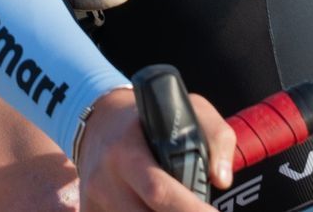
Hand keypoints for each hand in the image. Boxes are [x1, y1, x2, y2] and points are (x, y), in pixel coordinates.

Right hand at [74, 86, 236, 210]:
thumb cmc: (149, 119)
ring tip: (179, 204)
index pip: (158, 190)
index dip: (187, 209)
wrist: (100, 123)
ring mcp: (95, 199)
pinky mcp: (91, 209)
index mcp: (127, 150)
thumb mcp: (188, 110)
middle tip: (204, 211)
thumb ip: (215, 136)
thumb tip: (221, 178)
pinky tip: (155, 205)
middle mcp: (105, 178)